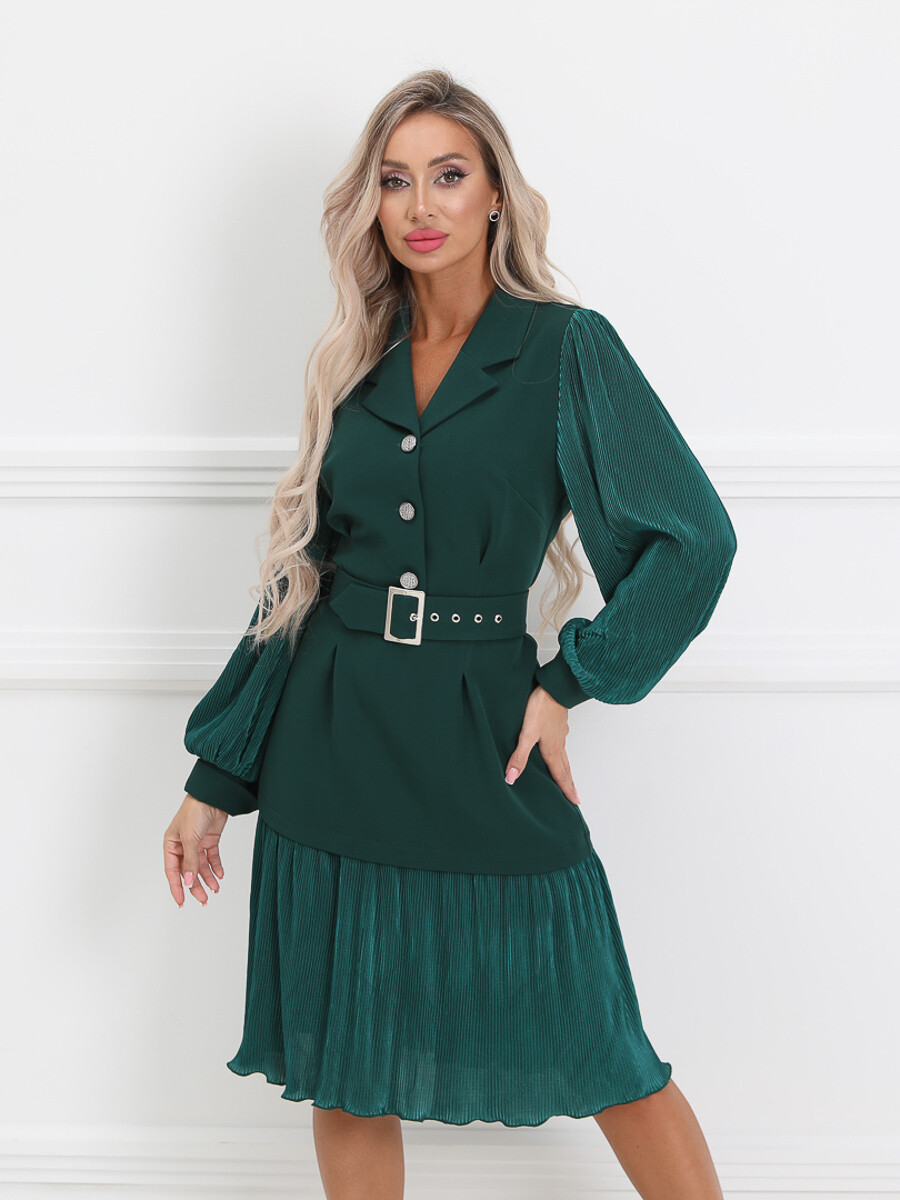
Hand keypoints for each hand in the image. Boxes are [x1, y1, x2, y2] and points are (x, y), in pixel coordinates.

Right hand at [163, 794, 228, 906]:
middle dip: (196, 886)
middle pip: (188, 872)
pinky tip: (220, 875)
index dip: (177, 888)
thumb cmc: (194, 812)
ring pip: (201, 867)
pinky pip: (211, 858)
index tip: (181, 903)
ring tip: (215, 889)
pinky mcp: (209, 840)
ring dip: (208, 878)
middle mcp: (182, 846)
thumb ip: (189, 862)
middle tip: (204, 900)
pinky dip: (216, 867)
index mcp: (171, 845)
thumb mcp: (190, 839)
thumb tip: (188, 882)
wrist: (213, 795)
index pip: (172, 872)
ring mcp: (197, 843)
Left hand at [504, 683, 580, 804]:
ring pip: (565, 757)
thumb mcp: (527, 734)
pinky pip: (563, 744)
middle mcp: (559, 744)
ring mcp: (561, 733)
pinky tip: (559, 750)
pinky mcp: (560, 724)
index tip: (575, 803)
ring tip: (569, 779)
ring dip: (568, 770)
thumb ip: (519, 757)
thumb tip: (512, 778)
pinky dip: (563, 754)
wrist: (554, 687)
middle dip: (570, 784)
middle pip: (566, 769)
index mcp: (552, 750)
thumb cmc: (541, 708)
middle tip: (576, 797)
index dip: (566, 790)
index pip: (560, 776)